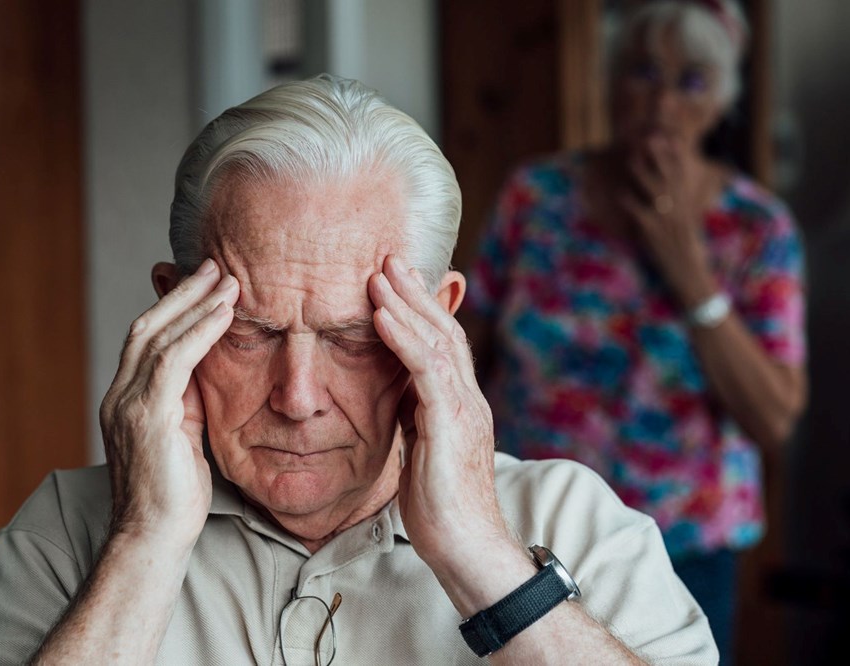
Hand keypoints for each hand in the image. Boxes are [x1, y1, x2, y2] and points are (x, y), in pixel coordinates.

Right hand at [99, 258, 237, 546]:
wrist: (154, 538)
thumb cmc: (175, 495)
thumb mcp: (184, 436)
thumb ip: (188, 401)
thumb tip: (208, 369)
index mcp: (127, 399)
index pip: (146, 339)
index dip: (173, 306)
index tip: (202, 282)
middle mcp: (120, 395)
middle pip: (147, 326)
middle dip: (182, 292)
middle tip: (215, 265)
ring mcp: (128, 405)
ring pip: (157, 335)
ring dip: (195, 303)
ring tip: (226, 279)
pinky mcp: (146, 416)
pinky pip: (173, 360)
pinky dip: (199, 331)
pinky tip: (224, 313)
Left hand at [368, 255, 507, 571]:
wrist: (467, 551)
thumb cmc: (442, 510)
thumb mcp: (423, 452)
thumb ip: (417, 418)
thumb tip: (400, 395)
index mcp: (461, 406)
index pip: (444, 346)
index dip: (422, 311)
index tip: (396, 282)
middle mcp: (469, 399)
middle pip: (445, 331)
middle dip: (415, 293)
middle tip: (389, 258)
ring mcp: (464, 410)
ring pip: (438, 342)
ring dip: (406, 304)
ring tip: (379, 274)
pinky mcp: (451, 426)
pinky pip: (426, 371)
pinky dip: (404, 338)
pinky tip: (382, 316)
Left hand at [618, 138, 717, 307]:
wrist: (688, 272)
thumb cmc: (685, 247)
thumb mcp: (686, 220)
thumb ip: (680, 202)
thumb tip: (672, 187)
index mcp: (685, 204)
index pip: (682, 175)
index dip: (676, 155)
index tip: (670, 137)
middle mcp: (677, 209)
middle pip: (668, 177)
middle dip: (660, 157)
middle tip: (650, 137)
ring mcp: (666, 220)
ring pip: (654, 191)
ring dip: (642, 174)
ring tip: (632, 159)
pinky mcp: (653, 233)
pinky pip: (640, 214)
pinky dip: (630, 203)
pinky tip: (621, 193)